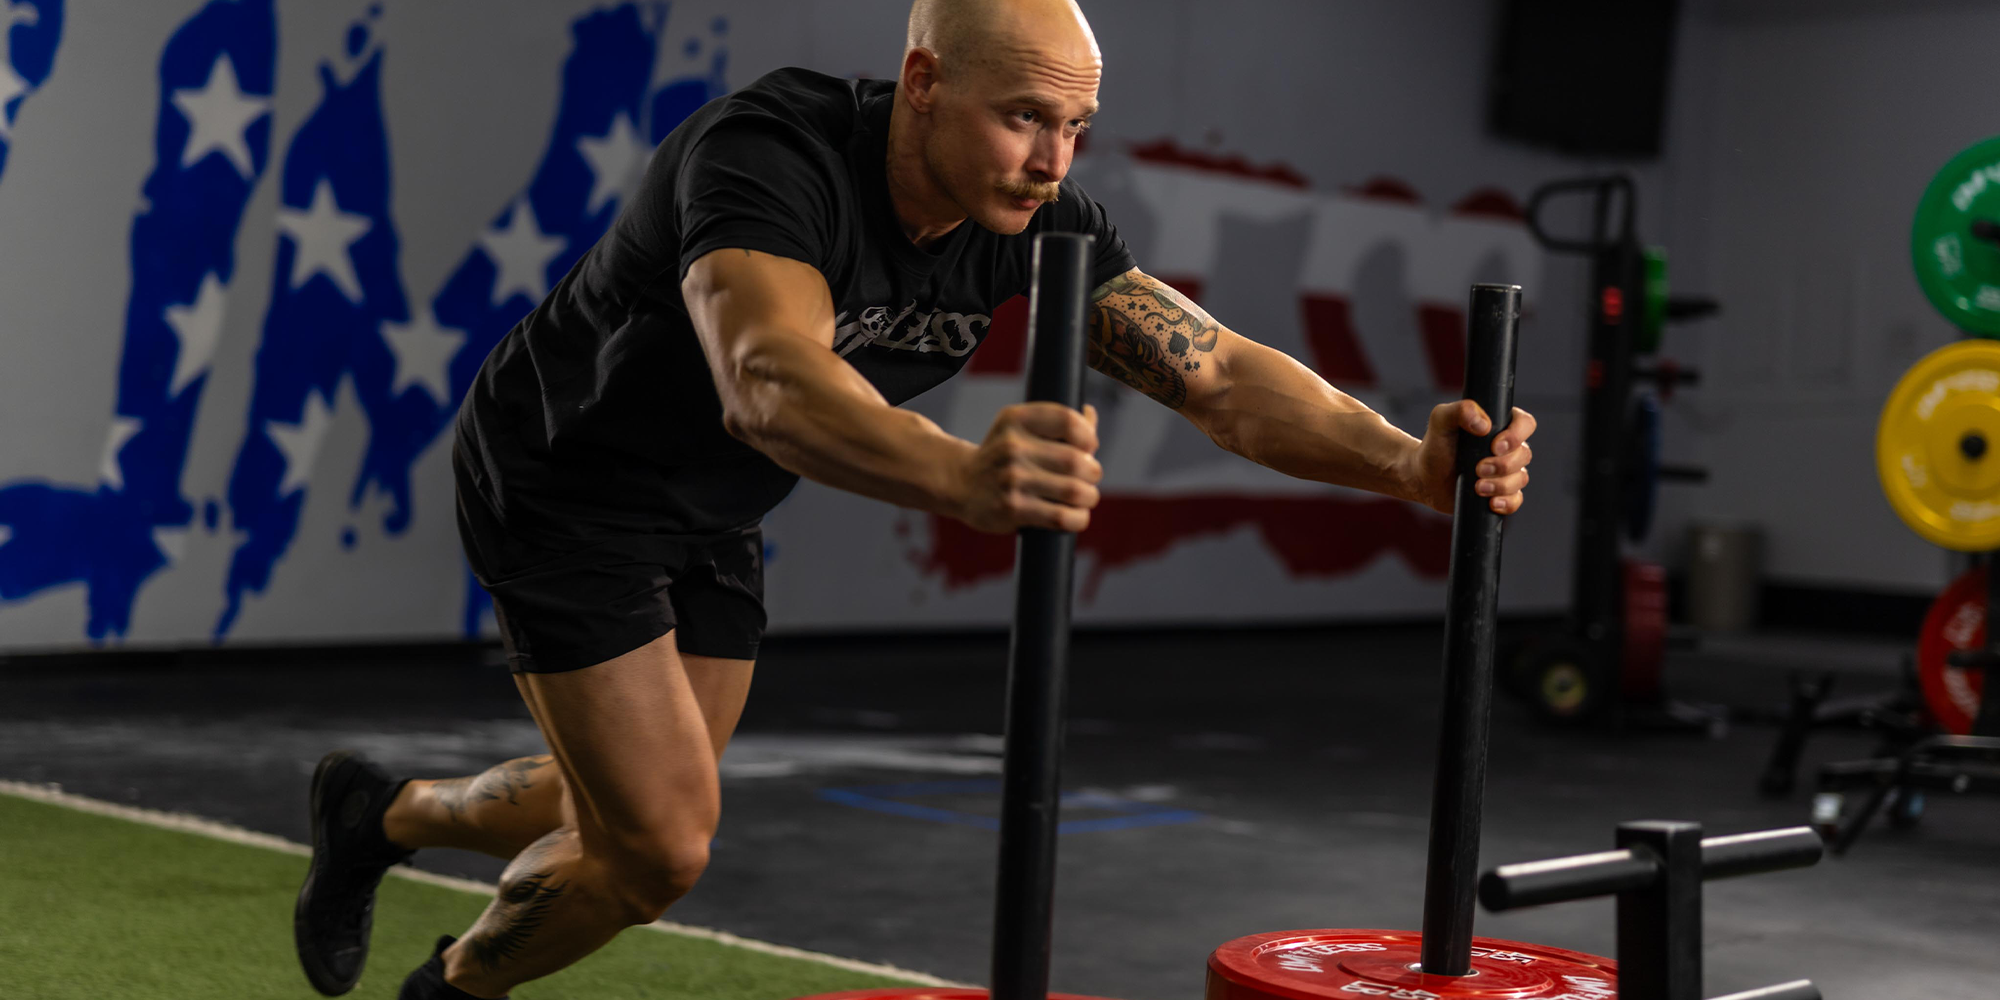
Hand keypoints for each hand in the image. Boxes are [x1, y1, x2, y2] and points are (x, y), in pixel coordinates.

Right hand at [954, 403, 1102, 532]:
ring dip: (1089, 497)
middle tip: (1088, 478)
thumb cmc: (1003, 456)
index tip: (1088, 449)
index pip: (1068, 421)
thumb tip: (1090, 414)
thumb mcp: (1020, 429)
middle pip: (1076, 460)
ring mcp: (1011, 479)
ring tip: (1084, 497)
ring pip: (1075, 491)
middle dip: (1092, 472)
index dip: (1088, 437)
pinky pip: (1062, 518)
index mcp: (1016, 419)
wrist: (961, 484)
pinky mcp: (1012, 509)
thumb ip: (1058, 423)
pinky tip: (1075, 516)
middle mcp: (1012, 446)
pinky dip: (1078, 519)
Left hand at [1402, 400, 1536, 515]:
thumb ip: (1460, 410)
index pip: (1525, 424)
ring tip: (1477, 487)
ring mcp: (1506, 472)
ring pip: (1520, 478)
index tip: (1495, 446)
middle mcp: (1508, 448)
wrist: (1424, 477)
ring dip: (1500, 485)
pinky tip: (1491, 502)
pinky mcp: (1500, 494)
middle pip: (1524, 454)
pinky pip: (1515, 500)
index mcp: (1499, 425)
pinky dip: (1506, 503)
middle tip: (1478, 468)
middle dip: (1503, 465)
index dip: (1517, 435)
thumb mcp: (1441, 420)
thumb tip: (1484, 424)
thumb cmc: (1435, 445)